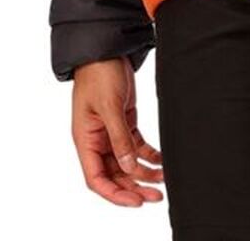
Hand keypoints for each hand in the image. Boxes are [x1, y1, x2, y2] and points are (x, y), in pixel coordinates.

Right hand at [71, 55, 164, 206]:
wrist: (105, 48)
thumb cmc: (99, 74)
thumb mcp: (110, 106)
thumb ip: (119, 138)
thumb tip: (129, 167)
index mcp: (86, 140)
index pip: (97, 178)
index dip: (115, 193)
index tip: (135, 201)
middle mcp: (97, 140)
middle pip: (115, 174)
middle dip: (134, 186)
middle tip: (156, 196)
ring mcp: (110, 132)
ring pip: (127, 162)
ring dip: (144, 172)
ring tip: (164, 179)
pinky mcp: (124, 121)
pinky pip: (135, 145)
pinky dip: (148, 154)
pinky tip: (161, 160)